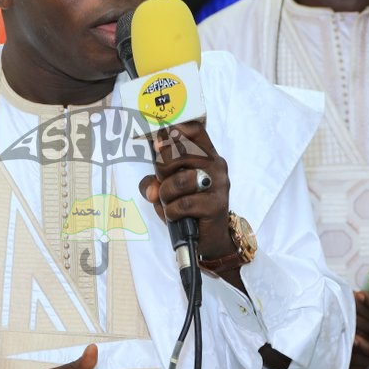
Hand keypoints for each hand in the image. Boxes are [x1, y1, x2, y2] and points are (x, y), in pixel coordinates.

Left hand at [140, 122, 232, 262]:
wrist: (209, 237)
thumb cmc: (189, 208)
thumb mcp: (167, 190)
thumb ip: (154, 182)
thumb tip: (150, 188)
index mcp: (206, 154)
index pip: (194, 130)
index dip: (173, 131)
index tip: (157, 141)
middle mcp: (215, 165)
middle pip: (180, 152)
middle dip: (162, 169)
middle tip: (163, 183)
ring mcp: (219, 184)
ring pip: (179, 180)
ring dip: (166, 194)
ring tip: (169, 203)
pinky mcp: (216, 205)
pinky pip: (183, 204)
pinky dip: (172, 212)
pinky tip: (176, 216)